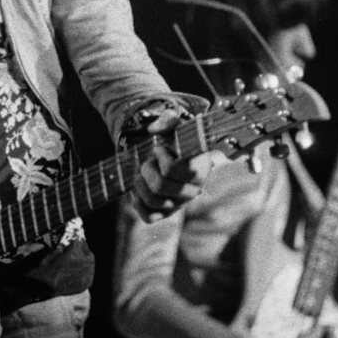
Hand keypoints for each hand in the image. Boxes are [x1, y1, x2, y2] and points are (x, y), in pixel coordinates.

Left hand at [132, 107, 219, 221]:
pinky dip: (138, 203)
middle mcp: (193, 191)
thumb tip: (155, 125)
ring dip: (140, 184)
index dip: (160, 157)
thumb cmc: (177, 142)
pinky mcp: (167, 214)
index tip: (160, 148)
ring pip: (152, 201)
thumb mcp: (175, 128)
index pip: (172, 169)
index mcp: (199, 170)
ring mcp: (180, 205)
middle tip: (148, 161)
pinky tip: (139, 188)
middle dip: (146, 169)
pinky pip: (148, 217)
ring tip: (142, 172)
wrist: (177, 158)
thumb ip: (169, 120)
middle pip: (159, 186)